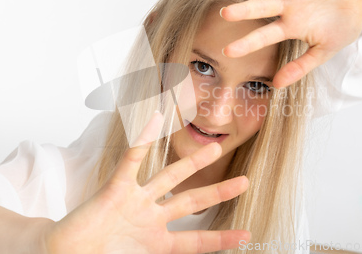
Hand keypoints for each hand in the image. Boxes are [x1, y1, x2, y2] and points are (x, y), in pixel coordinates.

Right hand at [43, 111, 249, 253]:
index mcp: (156, 242)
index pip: (197, 240)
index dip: (222, 238)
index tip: (247, 235)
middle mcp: (150, 218)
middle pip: (191, 202)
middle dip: (218, 192)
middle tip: (244, 182)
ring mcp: (135, 202)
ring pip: (169, 177)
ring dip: (193, 163)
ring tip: (216, 148)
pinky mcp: (115, 190)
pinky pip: (131, 161)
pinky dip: (142, 141)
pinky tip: (155, 120)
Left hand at [221, 0, 361, 87]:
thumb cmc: (341, 29)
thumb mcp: (324, 52)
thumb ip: (300, 67)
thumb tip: (276, 85)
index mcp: (291, 27)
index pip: (265, 36)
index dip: (248, 43)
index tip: (227, 52)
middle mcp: (290, 6)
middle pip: (263, 7)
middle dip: (244, 10)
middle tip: (224, 13)